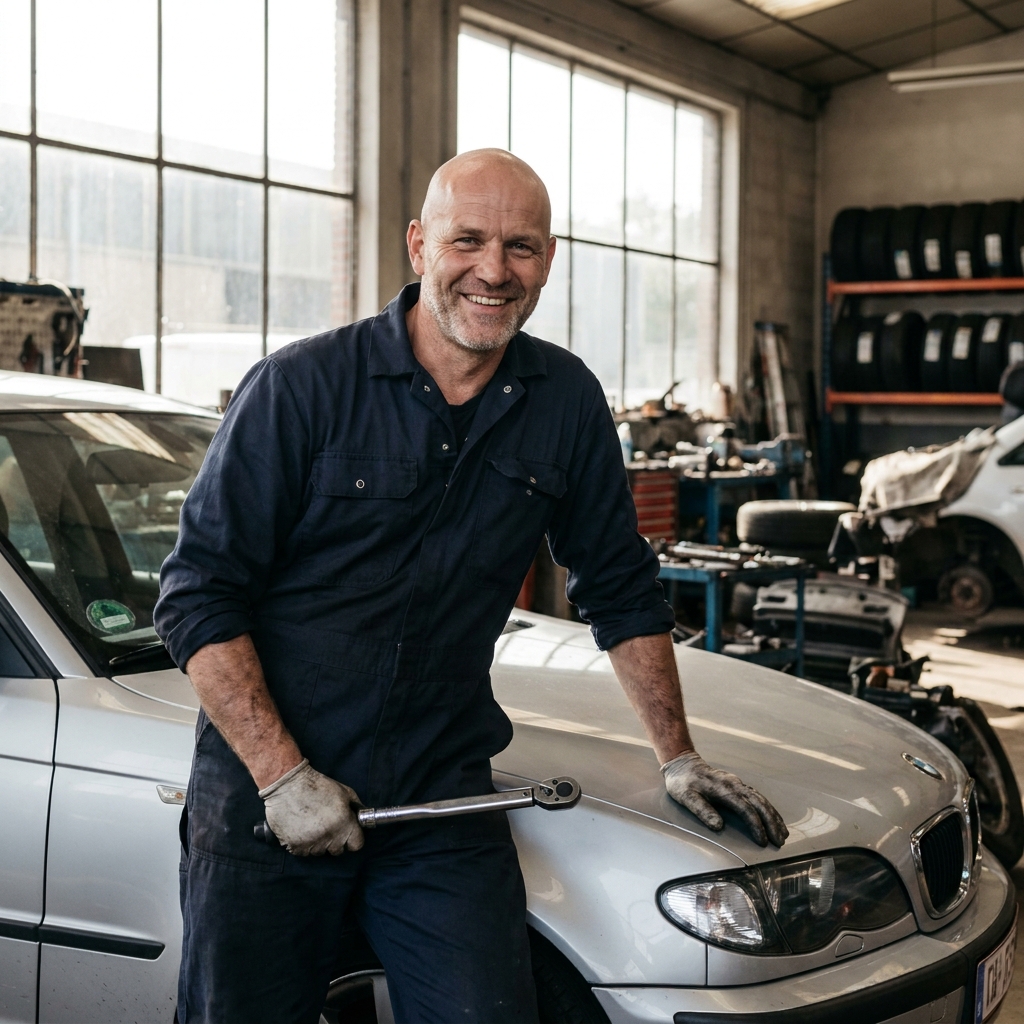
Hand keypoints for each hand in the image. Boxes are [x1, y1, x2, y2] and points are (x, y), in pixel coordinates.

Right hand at [259, 758, 364, 855]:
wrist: (288, 785)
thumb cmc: (317, 786)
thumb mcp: (344, 792)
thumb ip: (356, 807)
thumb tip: (362, 819)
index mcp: (344, 823)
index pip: (356, 844)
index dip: (353, 838)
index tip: (348, 833)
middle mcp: (329, 836)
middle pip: (338, 850)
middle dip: (336, 840)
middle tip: (328, 826)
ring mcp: (311, 843)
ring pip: (320, 852)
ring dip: (319, 843)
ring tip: (312, 825)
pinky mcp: (295, 846)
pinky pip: (305, 852)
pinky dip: (304, 844)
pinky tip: (302, 829)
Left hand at [662, 750, 787, 847]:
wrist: (682, 763)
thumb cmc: (683, 782)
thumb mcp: (686, 797)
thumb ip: (702, 810)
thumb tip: (719, 826)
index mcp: (723, 788)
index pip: (745, 809)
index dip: (756, 826)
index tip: (762, 842)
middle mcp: (734, 784)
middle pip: (759, 803)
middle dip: (772, 823)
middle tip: (780, 841)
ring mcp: (737, 784)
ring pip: (761, 799)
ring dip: (774, 816)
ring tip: (783, 833)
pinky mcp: (738, 785)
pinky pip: (758, 797)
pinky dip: (769, 808)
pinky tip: (774, 818)